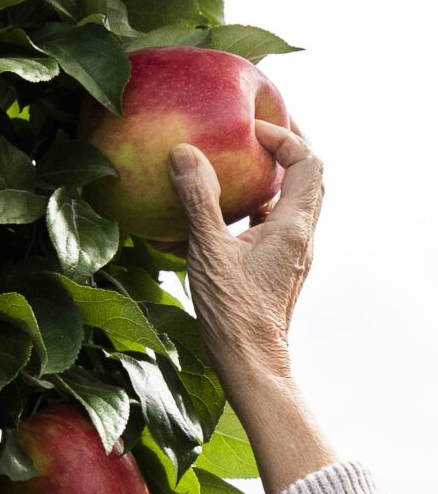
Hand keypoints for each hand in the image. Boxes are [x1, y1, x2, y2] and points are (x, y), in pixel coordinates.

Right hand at [167, 120, 323, 382]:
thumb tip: (185, 153)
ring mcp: (292, 254)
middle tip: (254, 133)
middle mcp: (301, 236)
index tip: (250, 131)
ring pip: (293, 202)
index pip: (308, 163)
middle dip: (286, 150)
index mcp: (293, 226)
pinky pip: (274, 225)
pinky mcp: (278, 268)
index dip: (285, 137)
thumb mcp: (207, 252)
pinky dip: (256, 208)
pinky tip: (223, 214)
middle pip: (308, 178)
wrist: (250, 363)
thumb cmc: (232, 313)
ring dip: (271, 179)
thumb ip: (197, 201)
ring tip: (238, 165)